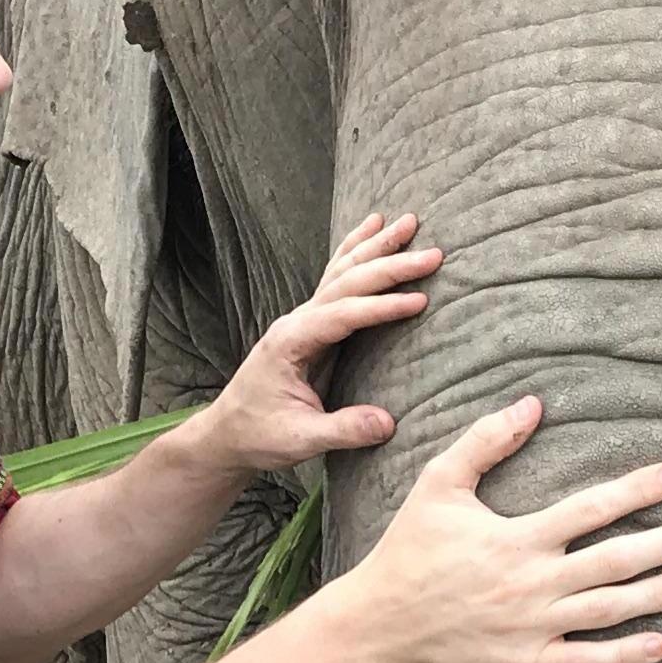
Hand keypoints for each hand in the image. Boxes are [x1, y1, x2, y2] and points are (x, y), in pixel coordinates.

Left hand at [191, 212, 442, 477]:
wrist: (228, 433)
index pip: (342, 315)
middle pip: (346, 282)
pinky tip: (373, 227)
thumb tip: (388, 423)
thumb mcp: (299, 440)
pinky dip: (357, 251)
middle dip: (389, 265)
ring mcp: (302, 318)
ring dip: (376, 246)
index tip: (419, 300)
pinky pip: (336, 279)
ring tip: (409, 222)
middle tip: (432, 253)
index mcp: (291, 342)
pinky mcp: (310, 323)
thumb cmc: (259, 435)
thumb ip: (342, 430)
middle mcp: (296, 321)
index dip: (381, 307)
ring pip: (342, 271)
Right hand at [339, 398, 661, 662]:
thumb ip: (485, 441)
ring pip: (609, 611)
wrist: (380, 623)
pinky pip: (585, 661)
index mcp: (516, 537)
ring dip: (658, 596)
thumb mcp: (438, 484)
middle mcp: (532, 582)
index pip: (589, 509)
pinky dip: (623, 655)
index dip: (635, 491)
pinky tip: (661, 643)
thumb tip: (533, 405)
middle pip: (613, 561)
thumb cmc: (410, 549)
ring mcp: (532, 627)